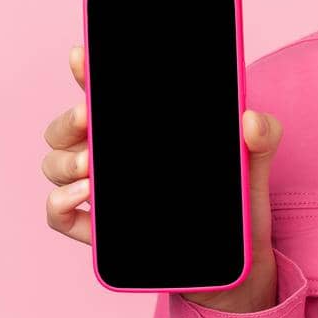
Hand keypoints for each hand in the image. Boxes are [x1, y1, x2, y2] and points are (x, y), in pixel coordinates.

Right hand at [40, 43, 282, 312]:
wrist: (234, 260)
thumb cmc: (234, 199)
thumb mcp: (254, 162)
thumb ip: (262, 135)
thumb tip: (249, 120)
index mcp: (139, 129)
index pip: (102, 92)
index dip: (85, 70)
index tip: (81, 56)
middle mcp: (111, 154)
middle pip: (65, 128)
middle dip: (68, 119)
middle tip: (87, 116)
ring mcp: (99, 193)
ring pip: (55, 164)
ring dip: (65, 162)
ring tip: (92, 166)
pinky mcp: (97, 231)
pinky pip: (57, 213)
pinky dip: (60, 202)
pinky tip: (85, 195)